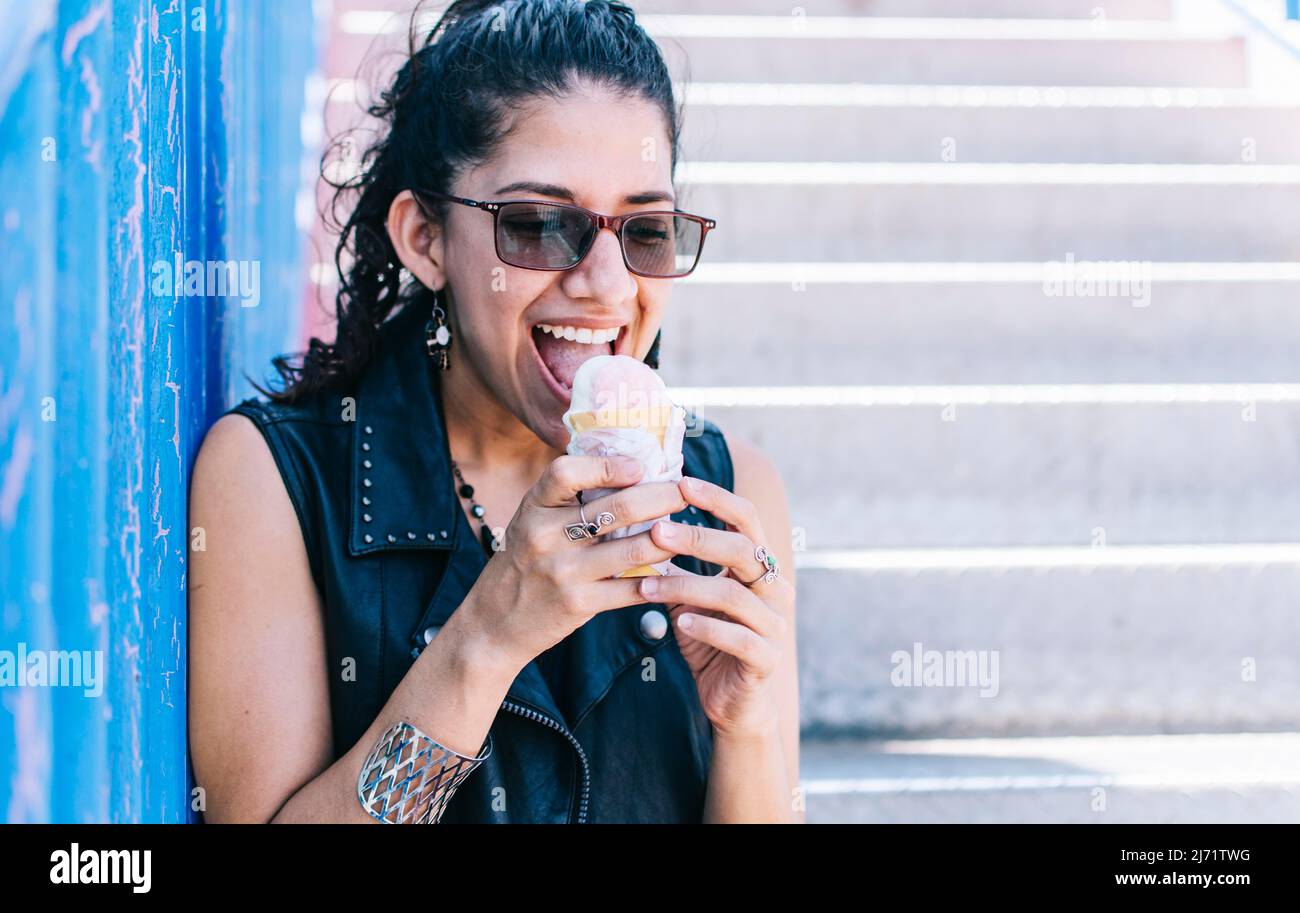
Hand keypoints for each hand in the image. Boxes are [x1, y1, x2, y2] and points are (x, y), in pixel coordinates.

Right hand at [458, 455, 688, 675]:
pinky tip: (672, 572)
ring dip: (667, 539)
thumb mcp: (532, 521)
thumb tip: (631, 469)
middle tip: (684, 492)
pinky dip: (657, 579)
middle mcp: (545, 536)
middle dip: (660, 497)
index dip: (607, 465)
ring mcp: (563, 572)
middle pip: (615, 509)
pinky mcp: (578, 603)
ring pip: (632, 549)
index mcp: (533, 507)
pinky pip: (630, 587)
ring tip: (684, 531)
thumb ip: (568, 500)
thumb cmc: (525, 562)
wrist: (495, 623)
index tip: (640, 466)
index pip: (566, 473)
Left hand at [637, 477, 793, 739]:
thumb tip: (632, 527)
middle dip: (698, 537)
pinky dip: (708, 628)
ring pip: (734, 594)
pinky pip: (740, 638)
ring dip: (687, 587)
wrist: (732, 701)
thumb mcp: (688, 597)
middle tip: (656, 531)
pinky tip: (680, 623)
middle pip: (742, 549)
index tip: (682, 482)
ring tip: (648, 586)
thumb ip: (674, 567)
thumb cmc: (709, 639)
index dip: (717, 498)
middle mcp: (774, 588)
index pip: (745, 519)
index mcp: (758, 566)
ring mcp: (774, 624)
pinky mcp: (766, 659)